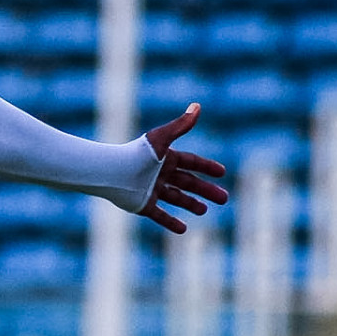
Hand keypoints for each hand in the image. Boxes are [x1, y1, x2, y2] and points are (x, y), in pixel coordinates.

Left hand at [139, 102, 228, 234]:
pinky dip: (171, 222)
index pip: (191, 163)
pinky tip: (183, 229)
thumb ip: (180, 125)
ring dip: (191, 204)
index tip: (222, 173)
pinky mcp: (142, 204)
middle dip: (206, 190)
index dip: (207, 167)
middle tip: (224, 198)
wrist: (112, 172)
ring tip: (204, 211)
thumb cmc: (136, 153)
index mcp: (165, 158)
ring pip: (175, 198)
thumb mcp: (162, 139)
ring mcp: (151, 190)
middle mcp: (159, 174)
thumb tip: (198, 106)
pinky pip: (159, 215)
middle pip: (188, 183)